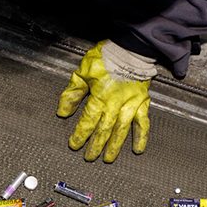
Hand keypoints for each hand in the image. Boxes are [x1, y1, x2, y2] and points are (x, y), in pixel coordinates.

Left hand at [56, 41, 155, 162]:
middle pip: (104, 130)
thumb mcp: (83, 71)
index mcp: (100, 97)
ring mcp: (131, 104)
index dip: (80, 135)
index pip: (88, 121)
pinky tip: (138, 148)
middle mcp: (116, 104)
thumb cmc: (107, 57)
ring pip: (121, 130)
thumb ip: (73, 92)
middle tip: (89, 157)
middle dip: (95, 145)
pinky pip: (143, 123)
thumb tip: (63, 111)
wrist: (131, 48)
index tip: (74, 145)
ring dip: (114, 146)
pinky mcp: (142, 102)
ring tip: (108, 158)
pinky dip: (141, 137)